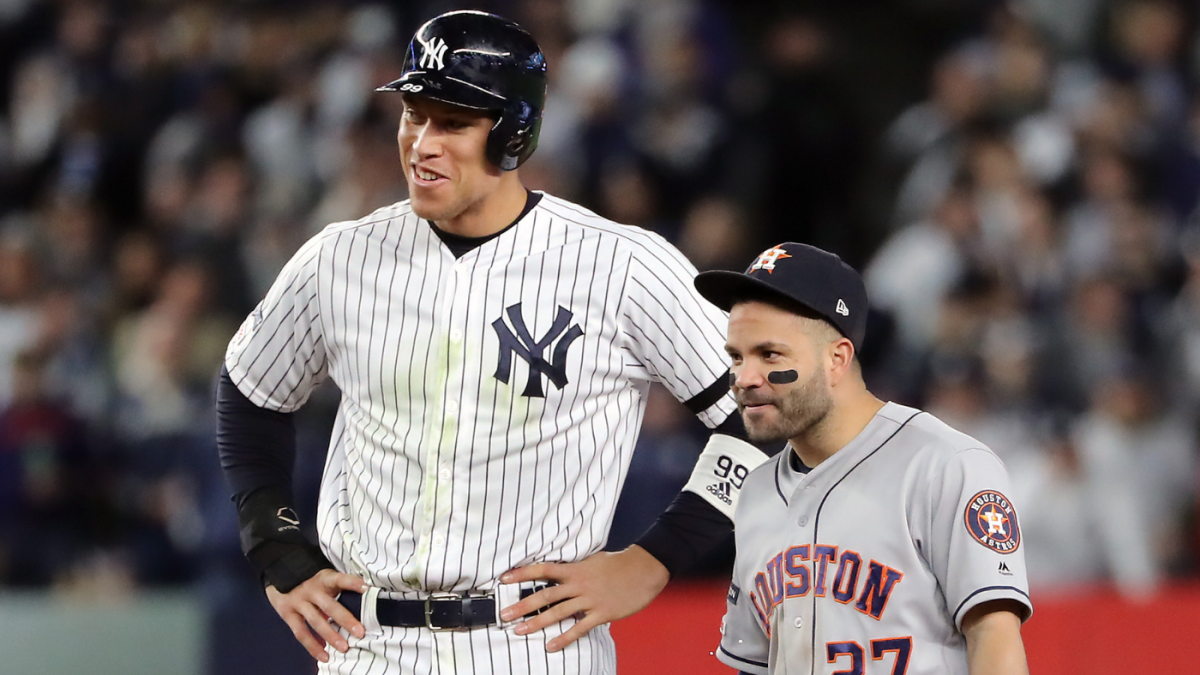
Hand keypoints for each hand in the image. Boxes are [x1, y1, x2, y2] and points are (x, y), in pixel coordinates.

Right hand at [265, 569, 367, 662]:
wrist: (278, 570)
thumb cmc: (309, 579)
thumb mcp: (323, 578)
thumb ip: (337, 589)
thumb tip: (360, 604)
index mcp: (323, 578)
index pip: (340, 579)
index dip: (352, 583)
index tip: (366, 588)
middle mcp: (311, 589)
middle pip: (329, 606)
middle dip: (345, 620)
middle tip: (360, 632)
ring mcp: (298, 601)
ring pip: (316, 621)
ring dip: (330, 635)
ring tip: (343, 648)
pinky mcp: (286, 612)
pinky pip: (301, 632)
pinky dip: (312, 645)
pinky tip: (324, 654)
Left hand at [498, 545, 669, 651]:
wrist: (644, 569)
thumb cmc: (619, 564)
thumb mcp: (592, 560)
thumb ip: (575, 568)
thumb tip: (559, 570)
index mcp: (575, 569)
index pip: (543, 569)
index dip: (522, 573)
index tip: (503, 579)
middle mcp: (579, 584)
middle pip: (545, 595)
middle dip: (523, 605)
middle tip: (504, 614)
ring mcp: (590, 599)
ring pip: (558, 613)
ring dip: (537, 623)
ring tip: (519, 631)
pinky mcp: (602, 613)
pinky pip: (579, 628)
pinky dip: (564, 638)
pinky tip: (551, 647)